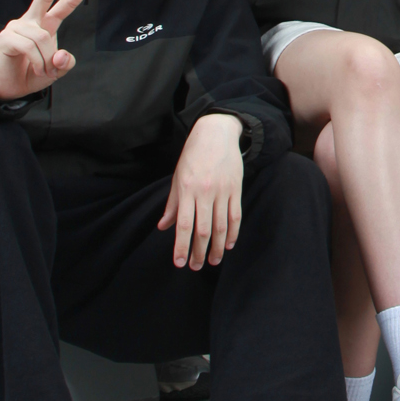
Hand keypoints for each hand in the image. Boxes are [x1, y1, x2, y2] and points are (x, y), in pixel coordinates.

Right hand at [0, 0, 99, 101]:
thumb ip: (65, 63)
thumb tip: (60, 56)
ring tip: (43, 70)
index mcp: (46, 25)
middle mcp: (31, 21)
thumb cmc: (31, 74)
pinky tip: (36, 68)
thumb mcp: (56, 71)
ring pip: (42, 37)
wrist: (9, 87)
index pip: (64, 5)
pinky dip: (37, 62)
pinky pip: (29, 47)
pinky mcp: (6, 37)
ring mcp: (17, 27)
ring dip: (46, 59)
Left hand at [158, 113, 244, 269]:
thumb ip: (172, 204)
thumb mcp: (178, 177)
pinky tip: (228, 244)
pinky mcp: (236, 189)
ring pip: (221, 226)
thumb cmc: (193, 156)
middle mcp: (204, 192)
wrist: (216, 133)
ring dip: (217, 247)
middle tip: (195, 267)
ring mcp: (222, 191)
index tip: (179, 262)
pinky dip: (232, 232)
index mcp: (187, 189)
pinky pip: (235, 216)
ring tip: (213, 261)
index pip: (183, 225)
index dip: (181, 246)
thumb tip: (163, 227)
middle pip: (203, 230)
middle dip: (199, 252)